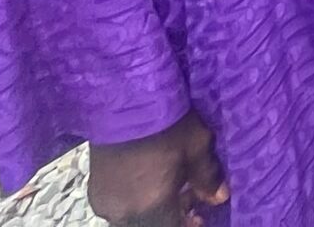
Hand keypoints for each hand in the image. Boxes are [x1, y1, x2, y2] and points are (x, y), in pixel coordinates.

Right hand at [87, 110, 226, 226]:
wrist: (123, 99)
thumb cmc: (167, 123)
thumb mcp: (197, 147)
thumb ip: (208, 178)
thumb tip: (219, 197)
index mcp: (150, 208)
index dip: (186, 224)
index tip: (199, 215)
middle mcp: (123, 213)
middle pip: (149, 225)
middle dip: (170, 217)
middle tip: (187, 199)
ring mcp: (105, 202)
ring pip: (132, 218)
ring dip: (151, 210)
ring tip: (169, 186)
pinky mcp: (94, 188)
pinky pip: (118, 206)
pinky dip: (135, 201)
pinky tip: (147, 180)